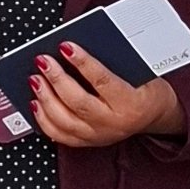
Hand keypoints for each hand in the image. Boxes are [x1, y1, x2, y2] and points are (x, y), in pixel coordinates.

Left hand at [28, 45, 186, 148]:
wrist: (155, 116)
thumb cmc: (146, 88)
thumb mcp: (142, 71)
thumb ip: (115, 61)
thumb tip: (79, 47)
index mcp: (131, 103)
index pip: (102, 81)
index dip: (83, 63)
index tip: (66, 46)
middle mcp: (114, 123)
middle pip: (79, 103)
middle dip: (57, 80)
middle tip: (43, 60)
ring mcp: (99, 135)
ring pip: (65, 122)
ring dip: (46, 99)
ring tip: (35, 78)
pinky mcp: (88, 142)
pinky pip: (60, 135)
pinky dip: (44, 119)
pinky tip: (35, 102)